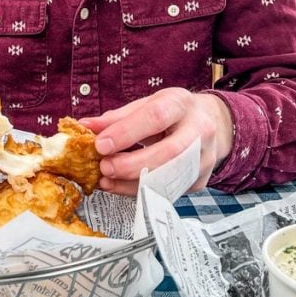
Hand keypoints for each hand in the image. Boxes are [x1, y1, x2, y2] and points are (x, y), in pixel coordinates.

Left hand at [79, 88, 233, 195]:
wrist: (211, 123)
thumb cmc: (172, 113)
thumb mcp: (147, 104)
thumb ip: (117, 118)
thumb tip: (85, 127)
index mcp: (182, 104)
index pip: (156, 117)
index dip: (127, 132)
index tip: (101, 144)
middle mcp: (199, 130)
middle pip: (168, 153)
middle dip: (131, 164)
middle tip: (104, 167)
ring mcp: (203, 158)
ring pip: (169, 178)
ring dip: (133, 183)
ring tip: (106, 180)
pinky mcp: (200, 180)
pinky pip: (168, 191)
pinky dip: (140, 192)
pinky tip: (121, 187)